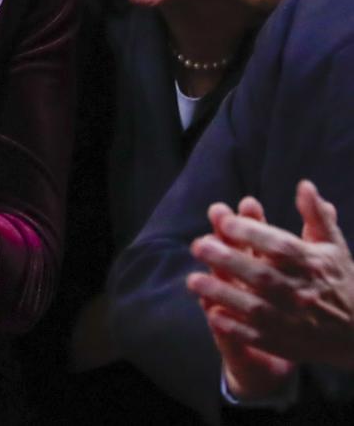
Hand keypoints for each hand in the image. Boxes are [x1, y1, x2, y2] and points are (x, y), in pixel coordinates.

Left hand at [189, 182, 353, 377]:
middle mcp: (304, 293)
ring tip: (192, 280)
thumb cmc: (337, 280)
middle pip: (263, 276)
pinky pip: (259, 337)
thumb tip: (304, 185)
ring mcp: (296, 321)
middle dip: (228, 260)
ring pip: (256, 308)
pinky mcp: (288, 344)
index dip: (251, 232)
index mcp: (314, 265)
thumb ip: (316, 216)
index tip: (223, 220)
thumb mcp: (332, 246)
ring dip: (222, 294)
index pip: (280, 246)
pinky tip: (212, 314)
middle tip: (197, 245)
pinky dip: (236, 328)